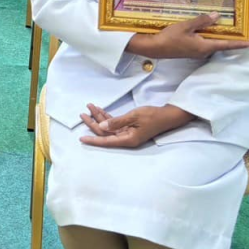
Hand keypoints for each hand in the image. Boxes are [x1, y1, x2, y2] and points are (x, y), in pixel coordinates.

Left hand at [78, 103, 194, 147]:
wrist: (167, 116)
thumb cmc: (152, 116)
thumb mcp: (134, 117)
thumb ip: (117, 122)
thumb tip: (102, 126)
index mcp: (127, 139)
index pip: (106, 141)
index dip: (93, 140)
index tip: (81, 138)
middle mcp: (126, 138)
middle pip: (105, 132)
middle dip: (93, 123)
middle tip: (82, 114)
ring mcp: (127, 133)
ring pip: (108, 127)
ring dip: (99, 117)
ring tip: (89, 107)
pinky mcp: (129, 127)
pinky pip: (114, 123)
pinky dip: (107, 117)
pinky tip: (99, 110)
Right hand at [129, 13, 248, 59]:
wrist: (155, 48)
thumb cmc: (170, 37)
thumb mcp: (186, 26)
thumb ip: (202, 21)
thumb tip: (218, 16)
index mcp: (205, 46)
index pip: (226, 45)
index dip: (239, 44)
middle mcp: (203, 52)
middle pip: (220, 44)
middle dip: (228, 38)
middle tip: (238, 31)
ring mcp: (196, 52)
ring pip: (211, 44)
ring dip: (216, 37)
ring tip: (222, 28)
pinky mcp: (190, 51)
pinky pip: (203, 44)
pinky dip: (207, 37)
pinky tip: (204, 30)